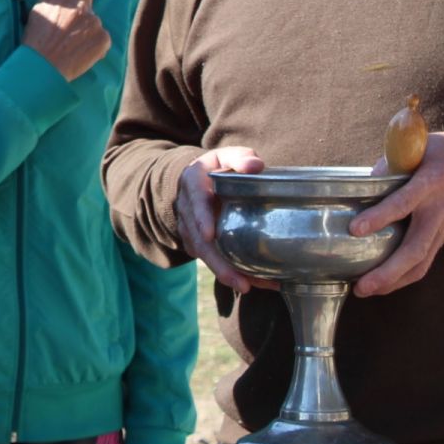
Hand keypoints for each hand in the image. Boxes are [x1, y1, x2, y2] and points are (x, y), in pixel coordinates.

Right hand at [24, 0, 108, 80]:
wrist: (42, 66)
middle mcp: (84, 8)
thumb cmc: (36, 36)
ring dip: (88, 31)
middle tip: (68, 31)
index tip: (72, 10)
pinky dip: (96, 45)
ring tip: (72, 44)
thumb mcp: (40, 7)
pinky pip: (104, 39)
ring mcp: (96, 24)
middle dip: (82, 16)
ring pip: (96, 24)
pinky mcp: (104, 40)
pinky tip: (81, 51)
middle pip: (90, 8)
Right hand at [176, 147, 269, 293]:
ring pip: (204, 255)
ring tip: (249, 287)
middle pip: (199, 240)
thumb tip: (255, 166)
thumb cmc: (217, 167)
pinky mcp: (197, 242)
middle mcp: (187, 209)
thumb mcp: (226, 156)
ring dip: (225, 273)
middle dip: (217, 263)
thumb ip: (240, 158)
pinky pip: (211, 260)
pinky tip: (253, 282)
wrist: (197, 180)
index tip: (210, 235)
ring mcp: (190, 228)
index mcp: (193, 184)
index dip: (201, 218)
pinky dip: (230, 272)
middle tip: (239, 281)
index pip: (195, 201)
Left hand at [348, 130, 443, 296]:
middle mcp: (437, 211)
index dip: (380, 216)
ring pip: (421, 263)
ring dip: (394, 281)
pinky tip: (383, 283)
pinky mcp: (442, 238)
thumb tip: (366, 183)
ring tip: (365, 290)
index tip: (355, 229)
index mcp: (430, 183)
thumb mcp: (419, 147)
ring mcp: (442, 229)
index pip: (403, 203)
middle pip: (415, 249)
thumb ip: (391, 163)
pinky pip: (424, 262)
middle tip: (362, 286)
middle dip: (388, 271)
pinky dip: (404, 276)